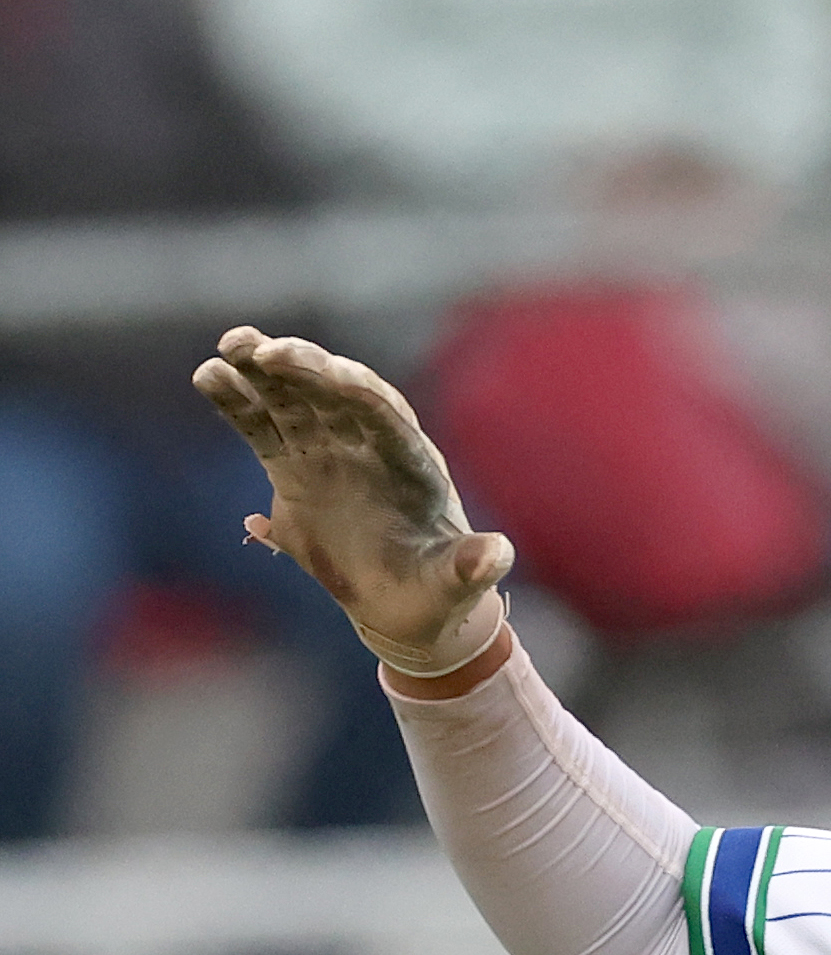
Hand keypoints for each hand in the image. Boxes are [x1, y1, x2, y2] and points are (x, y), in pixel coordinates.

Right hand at [191, 327, 513, 676]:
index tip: (334, 375)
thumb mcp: (456, 583)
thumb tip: (498, 554)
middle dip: (307, 370)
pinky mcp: (291, 468)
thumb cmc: (437, 592)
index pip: (389, 420)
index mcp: (415, 467)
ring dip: (263, 371)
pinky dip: (236, 401)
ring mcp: (329, 453)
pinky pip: (260, 427)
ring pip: (294, 401)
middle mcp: (371, 449)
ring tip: (230, 347)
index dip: (363, 397)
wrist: (403, 608)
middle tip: (266, 349)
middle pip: (337, 396)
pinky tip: (208, 375)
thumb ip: (472, 566)